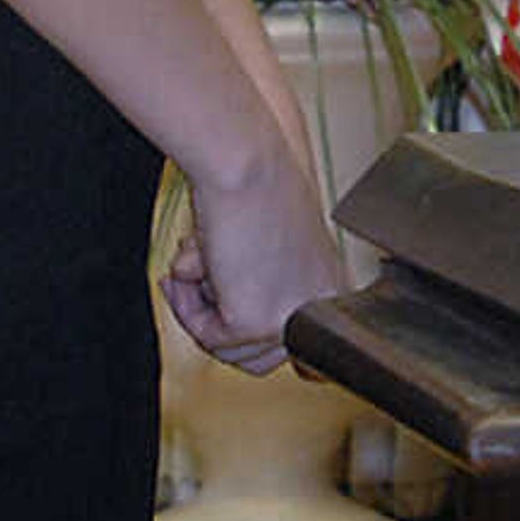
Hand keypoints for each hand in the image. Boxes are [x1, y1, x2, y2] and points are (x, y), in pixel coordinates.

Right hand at [160, 150, 351, 376]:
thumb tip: (225, 325)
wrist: (248, 161)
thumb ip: (259, 286)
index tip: (229, 305)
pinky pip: (207, 337)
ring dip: (198, 309)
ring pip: (228, 352)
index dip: (250, 329)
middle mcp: (321, 306)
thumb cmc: (255, 188)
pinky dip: (188, 305)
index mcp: (331, 286)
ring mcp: (292, 317)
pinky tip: (195, 261)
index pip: (292, 341)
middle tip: (194, 283)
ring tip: (197, 260)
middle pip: (259, 359)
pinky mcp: (258, 322)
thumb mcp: (267, 248)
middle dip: (216, 324)